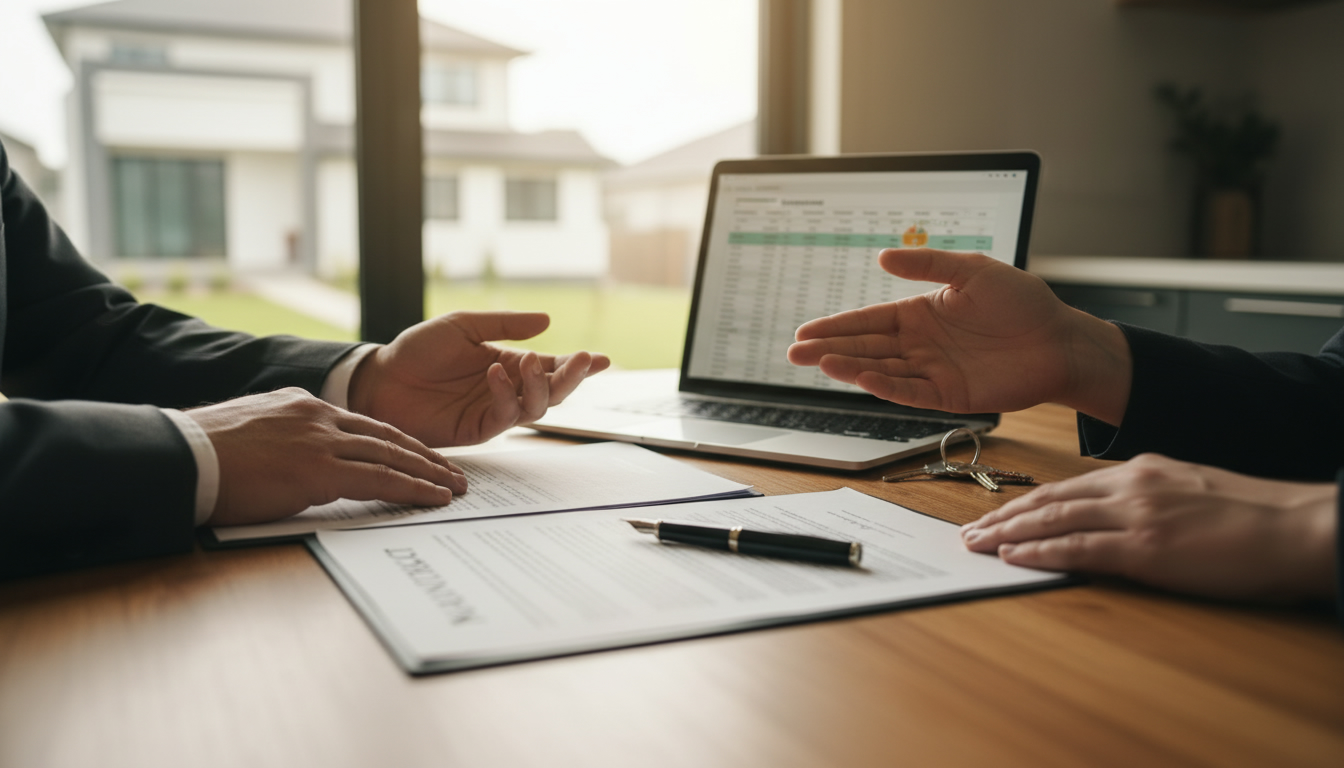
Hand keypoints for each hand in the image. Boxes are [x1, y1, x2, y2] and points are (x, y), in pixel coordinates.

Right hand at [187, 388, 467, 525]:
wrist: (178, 457)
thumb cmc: (203, 456)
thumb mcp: (252, 433)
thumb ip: (284, 440)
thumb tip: (299, 461)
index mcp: (302, 405)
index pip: (363, 423)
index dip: (397, 441)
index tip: (420, 454)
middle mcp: (317, 416)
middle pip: (386, 435)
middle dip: (424, 455)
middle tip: (453, 471)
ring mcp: (320, 440)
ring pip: (391, 455)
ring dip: (429, 473)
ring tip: (455, 488)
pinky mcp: (318, 469)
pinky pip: (380, 479)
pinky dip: (413, 488)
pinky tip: (434, 497)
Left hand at [348, 311, 610, 446]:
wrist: (381, 379)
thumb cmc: (417, 351)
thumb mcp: (463, 326)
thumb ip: (504, 325)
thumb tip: (547, 321)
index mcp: (508, 364)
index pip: (552, 365)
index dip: (579, 364)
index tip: (603, 359)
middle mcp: (507, 389)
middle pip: (554, 390)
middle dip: (573, 377)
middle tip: (582, 360)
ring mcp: (494, 411)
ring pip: (537, 407)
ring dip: (541, 385)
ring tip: (528, 361)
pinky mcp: (478, 429)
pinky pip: (504, 416)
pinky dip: (506, 395)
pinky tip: (495, 374)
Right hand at [787, 248, 1132, 423]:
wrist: (1061, 341)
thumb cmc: (1022, 302)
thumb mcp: (972, 270)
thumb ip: (927, 264)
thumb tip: (882, 258)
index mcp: (920, 314)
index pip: (868, 321)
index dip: (836, 326)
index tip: (805, 331)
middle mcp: (920, 345)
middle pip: (864, 347)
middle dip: (828, 349)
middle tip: (793, 353)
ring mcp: (931, 371)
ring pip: (880, 370)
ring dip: (848, 367)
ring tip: (818, 362)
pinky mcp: (948, 395)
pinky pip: (908, 392)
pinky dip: (883, 386)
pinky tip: (859, 378)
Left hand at [961, 454, 1337, 601]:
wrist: (1299, 528)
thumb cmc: (1257, 518)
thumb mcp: (1194, 492)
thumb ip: (1152, 499)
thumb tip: (1122, 518)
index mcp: (1144, 470)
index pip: (1069, 486)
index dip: (1027, 500)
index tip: (999, 513)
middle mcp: (1133, 485)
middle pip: (1049, 498)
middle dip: (1003, 516)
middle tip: (969, 531)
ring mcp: (1138, 514)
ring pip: (1054, 519)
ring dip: (1008, 533)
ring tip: (975, 544)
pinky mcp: (1147, 547)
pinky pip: (1079, 547)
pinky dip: (1040, 551)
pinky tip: (1012, 555)